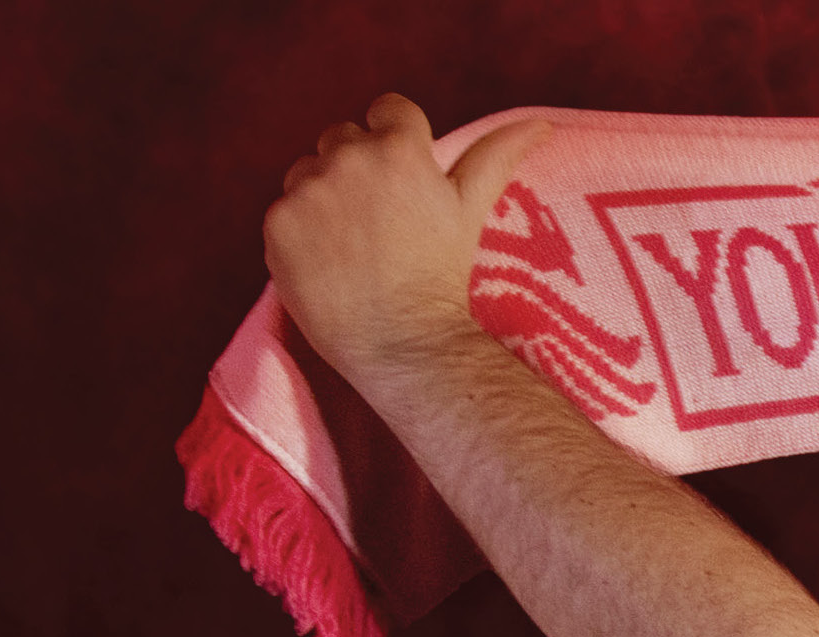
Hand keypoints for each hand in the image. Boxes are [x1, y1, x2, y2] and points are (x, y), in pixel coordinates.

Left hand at [263, 94, 550, 378]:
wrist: (406, 344)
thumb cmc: (443, 276)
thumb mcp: (471, 211)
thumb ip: (497, 156)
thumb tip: (540, 124)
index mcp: (399, 147)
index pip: (387, 110)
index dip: (396, 144)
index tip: (403, 183)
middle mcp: (349, 157)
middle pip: (342, 139)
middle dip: (357, 170)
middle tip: (380, 223)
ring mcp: (308, 190)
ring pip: (307, 173)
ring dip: (323, 197)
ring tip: (352, 245)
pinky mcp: (278, 222)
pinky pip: (284, 212)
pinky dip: (300, 234)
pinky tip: (328, 263)